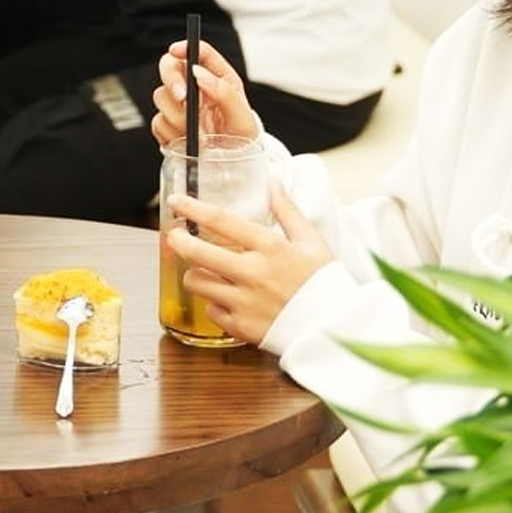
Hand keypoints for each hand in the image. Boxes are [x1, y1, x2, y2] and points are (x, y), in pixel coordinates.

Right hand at [151, 38, 261, 147]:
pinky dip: (170, 133)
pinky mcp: (168, 124)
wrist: (232, 167)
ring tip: (197, 135)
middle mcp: (195, 87)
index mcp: (218, 78)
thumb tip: (199, 74)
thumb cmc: (241, 139)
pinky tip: (186, 141)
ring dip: (177, 116)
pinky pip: (157, 122)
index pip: (199, 52)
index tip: (176, 50)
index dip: (185, 47)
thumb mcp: (242, 117)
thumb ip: (224, 92)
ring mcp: (179, 105)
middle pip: (169, 67)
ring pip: (161, 96)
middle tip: (182, 98)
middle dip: (172, 81)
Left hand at [164, 184, 332, 345]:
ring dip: (196, 273)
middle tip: (175, 236)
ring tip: (205, 270)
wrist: (336, 329)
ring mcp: (244, 302)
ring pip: (196, 283)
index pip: (221, 221)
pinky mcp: (241, 328)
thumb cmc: (325, 283)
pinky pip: (210, 311)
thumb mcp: (311, 241)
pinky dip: (215, 305)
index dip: (193, 208)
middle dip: (179, 240)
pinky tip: (228, 300)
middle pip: (198, 252)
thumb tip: (273, 183)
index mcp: (270, 248)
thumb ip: (287, 211)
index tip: (177, 201)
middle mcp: (253, 274)